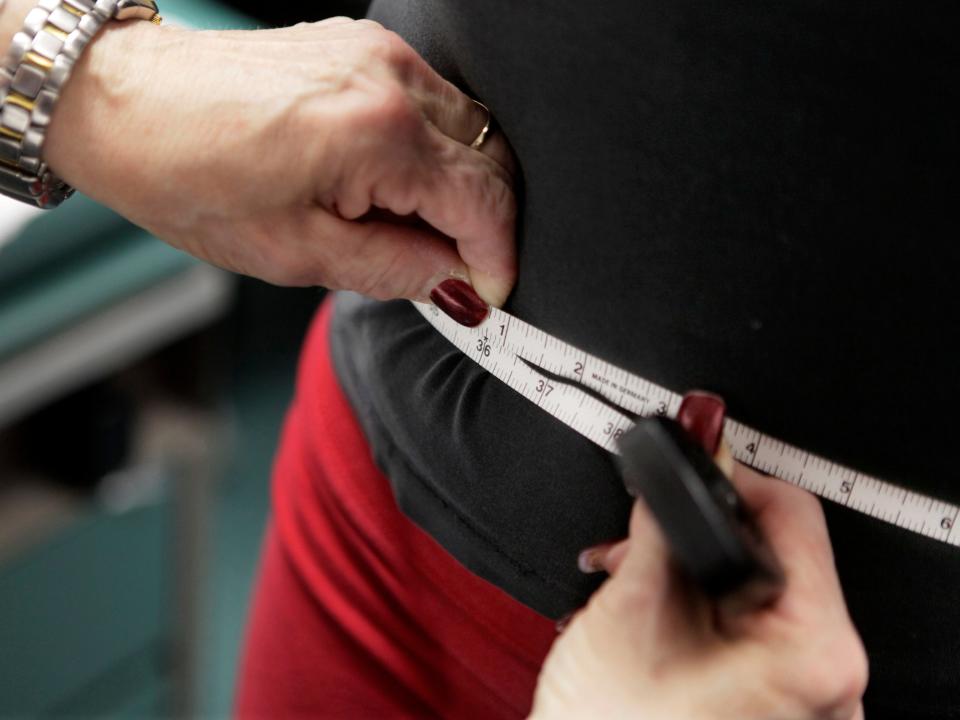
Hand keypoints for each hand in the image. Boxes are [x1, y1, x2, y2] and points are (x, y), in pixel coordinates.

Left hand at [40, 17, 516, 303]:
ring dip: (460, 187)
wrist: (127, 104)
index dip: (497, 257)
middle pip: (492, 160)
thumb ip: (395, 270)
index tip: (487, 292)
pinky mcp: (363, 45)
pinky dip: (433, 152)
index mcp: (378, 134)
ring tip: (410, 229)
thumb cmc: (191, 179)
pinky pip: (433, 104)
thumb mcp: (296, 255)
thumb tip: (455, 282)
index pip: (485, 200)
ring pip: (470, 129)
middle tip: (448, 271)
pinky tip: (394, 185)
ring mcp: (379, 51)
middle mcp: (391, 78)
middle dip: (483, 224)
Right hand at [530, 463, 867, 719]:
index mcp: (815, 653)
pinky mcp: (777, 712)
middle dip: (697, 540)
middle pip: (775, 557)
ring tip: (633, 585)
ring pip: (758, 596)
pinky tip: (653, 617)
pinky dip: (702, 616)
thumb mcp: (630, 610)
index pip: (793, 516)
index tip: (689, 476)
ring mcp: (805, 705)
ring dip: (689, 577)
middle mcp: (830, 684)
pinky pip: (753, 638)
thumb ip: (661, 524)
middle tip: (641, 545)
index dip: (728, 484)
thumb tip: (682, 458)